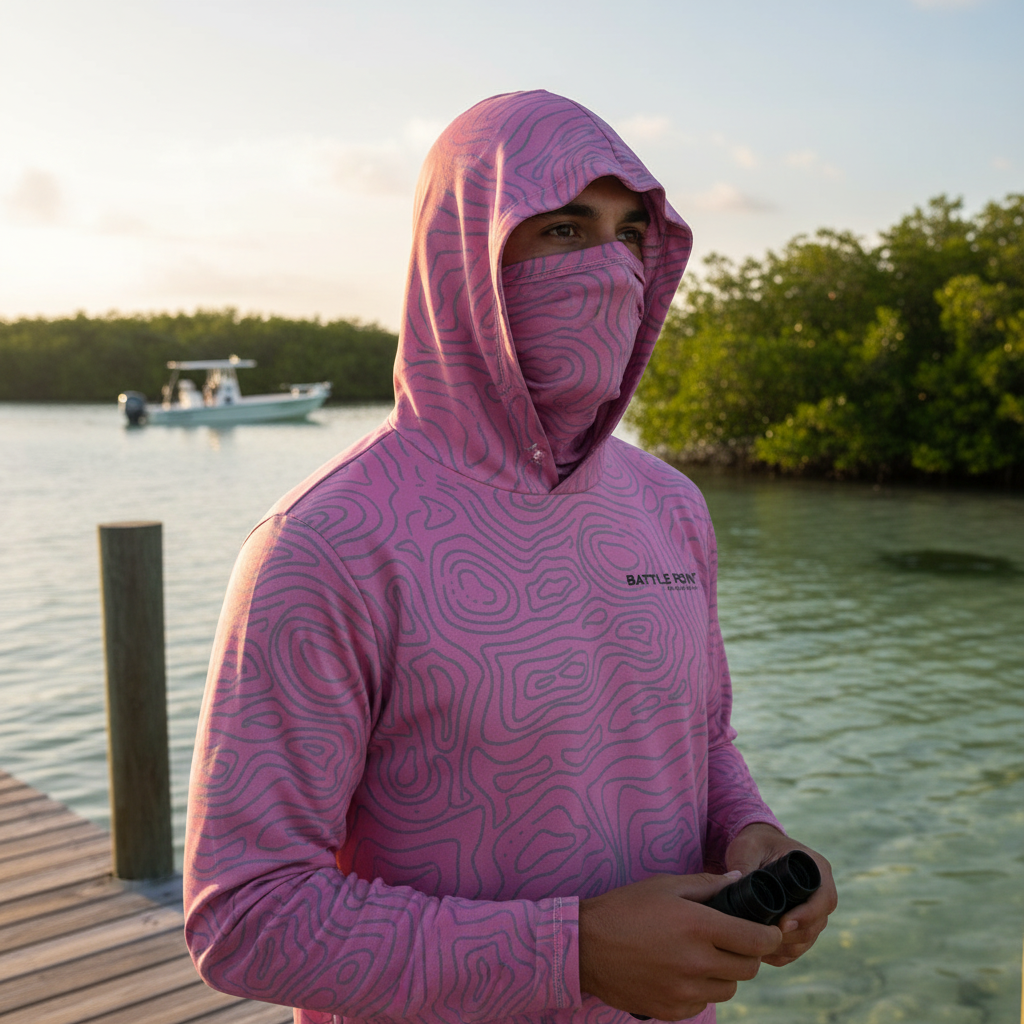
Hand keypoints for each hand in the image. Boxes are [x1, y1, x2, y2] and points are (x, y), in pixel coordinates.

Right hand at [578, 872, 781, 1020]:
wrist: (585, 947)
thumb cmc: (624, 909)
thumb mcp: (664, 885)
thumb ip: (706, 884)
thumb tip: (738, 880)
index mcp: (698, 926)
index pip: (756, 940)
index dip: (768, 935)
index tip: (767, 930)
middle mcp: (696, 963)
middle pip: (748, 968)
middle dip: (747, 953)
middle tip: (733, 940)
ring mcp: (684, 992)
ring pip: (728, 988)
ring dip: (725, 973)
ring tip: (703, 956)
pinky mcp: (671, 1011)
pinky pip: (703, 1005)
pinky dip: (701, 991)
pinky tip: (682, 973)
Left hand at [724, 823, 836, 966]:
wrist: (757, 849)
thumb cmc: (754, 843)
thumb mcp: (747, 847)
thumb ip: (744, 863)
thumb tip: (737, 886)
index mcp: (817, 868)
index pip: (824, 899)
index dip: (807, 915)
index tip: (782, 924)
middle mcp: (821, 891)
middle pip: (817, 924)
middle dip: (792, 936)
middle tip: (764, 939)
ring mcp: (814, 911)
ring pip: (808, 940)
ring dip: (786, 947)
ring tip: (759, 947)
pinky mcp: (803, 925)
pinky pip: (798, 947)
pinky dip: (782, 954)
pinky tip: (761, 953)